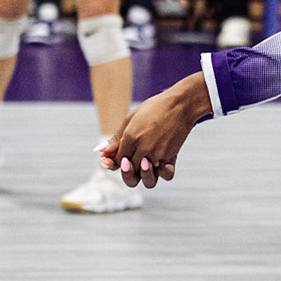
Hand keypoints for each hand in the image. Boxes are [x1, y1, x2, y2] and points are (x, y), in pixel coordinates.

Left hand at [99, 73, 212, 187]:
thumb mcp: (130, 119)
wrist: (180, 104)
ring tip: (143, 162)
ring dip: (142, 173)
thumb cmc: (153, 108)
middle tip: (128, 162)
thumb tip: (100, 152)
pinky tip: (158, 165)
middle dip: (126, 170)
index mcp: (130, 137)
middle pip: (130, 170)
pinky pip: (165, 174)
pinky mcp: (171, 156)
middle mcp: (143, 148)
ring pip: (145, 175)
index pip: (118, 160)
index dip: (115, 162)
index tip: (118, 157)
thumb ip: (116, 139)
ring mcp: (158, 154)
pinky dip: (161, 173)